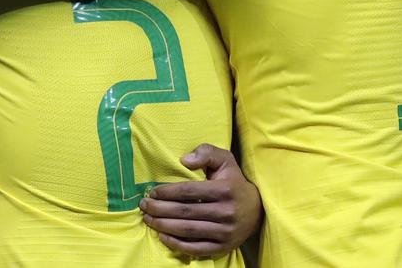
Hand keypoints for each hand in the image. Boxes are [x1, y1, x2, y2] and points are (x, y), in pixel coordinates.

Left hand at [140, 143, 262, 257]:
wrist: (257, 210)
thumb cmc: (233, 181)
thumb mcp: (224, 160)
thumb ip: (205, 153)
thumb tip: (184, 160)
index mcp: (224, 190)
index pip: (188, 192)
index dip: (167, 192)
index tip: (152, 191)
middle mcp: (226, 212)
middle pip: (184, 212)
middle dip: (159, 209)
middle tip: (144, 205)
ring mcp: (225, 232)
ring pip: (187, 230)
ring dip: (162, 226)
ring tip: (147, 219)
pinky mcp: (223, 247)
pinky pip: (196, 248)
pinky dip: (176, 244)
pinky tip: (162, 236)